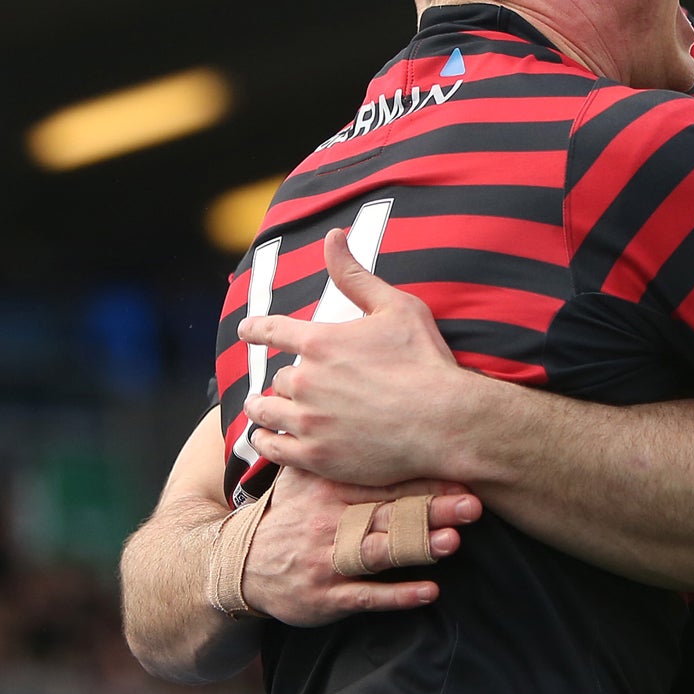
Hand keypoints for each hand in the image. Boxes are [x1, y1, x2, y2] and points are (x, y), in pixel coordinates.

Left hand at [240, 229, 482, 486]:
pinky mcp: (315, 456)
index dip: (255, 329)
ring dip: (264, 410)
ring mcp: (308, 421)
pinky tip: (267, 440)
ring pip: (267, 413)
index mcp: (320, 341)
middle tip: (291, 386)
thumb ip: (356, 275)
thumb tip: (332, 237)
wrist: (446, 422)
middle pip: (277, 378)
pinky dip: (265, 442)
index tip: (246, 331)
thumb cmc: (426, 363)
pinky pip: (273, 449)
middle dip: (284, 380)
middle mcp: (305, 380)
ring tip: (266, 412)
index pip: (269, 330)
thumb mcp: (396, 307)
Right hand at [240, 467, 480, 625]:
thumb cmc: (286, 514)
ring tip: (453, 542)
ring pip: (378, 552)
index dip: (424, 477)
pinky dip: (398, 596)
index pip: (382, 479)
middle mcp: (329, 522)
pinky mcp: (326, 596)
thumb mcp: (300, 475)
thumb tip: (369, 405)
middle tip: (472, 504)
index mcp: (328, 488)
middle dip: (432, 509)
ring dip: (417, 547)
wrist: (238, 566)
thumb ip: (333, 447)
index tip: (462, 471)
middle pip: (388, 513)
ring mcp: (328, 560)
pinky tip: (429, 592)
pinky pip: (366, 596)